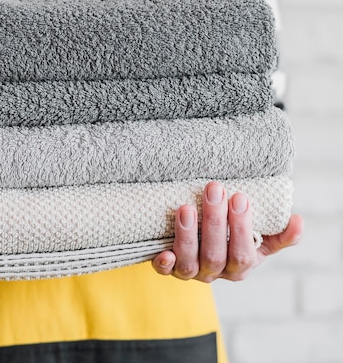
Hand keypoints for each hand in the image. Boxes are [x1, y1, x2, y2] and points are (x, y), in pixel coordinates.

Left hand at [151, 181, 302, 282]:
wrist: (199, 244)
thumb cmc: (233, 238)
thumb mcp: (259, 239)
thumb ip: (280, 234)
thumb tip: (298, 221)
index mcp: (240, 266)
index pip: (243, 254)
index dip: (241, 228)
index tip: (239, 197)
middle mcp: (215, 272)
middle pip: (215, 255)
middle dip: (215, 222)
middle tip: (213, 189)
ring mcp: (190, 271)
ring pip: (189, 263)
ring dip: (187, 236)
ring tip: (186, 207)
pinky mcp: (167, 268)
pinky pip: (163, 272)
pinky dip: (164, 263)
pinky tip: (163, 252)